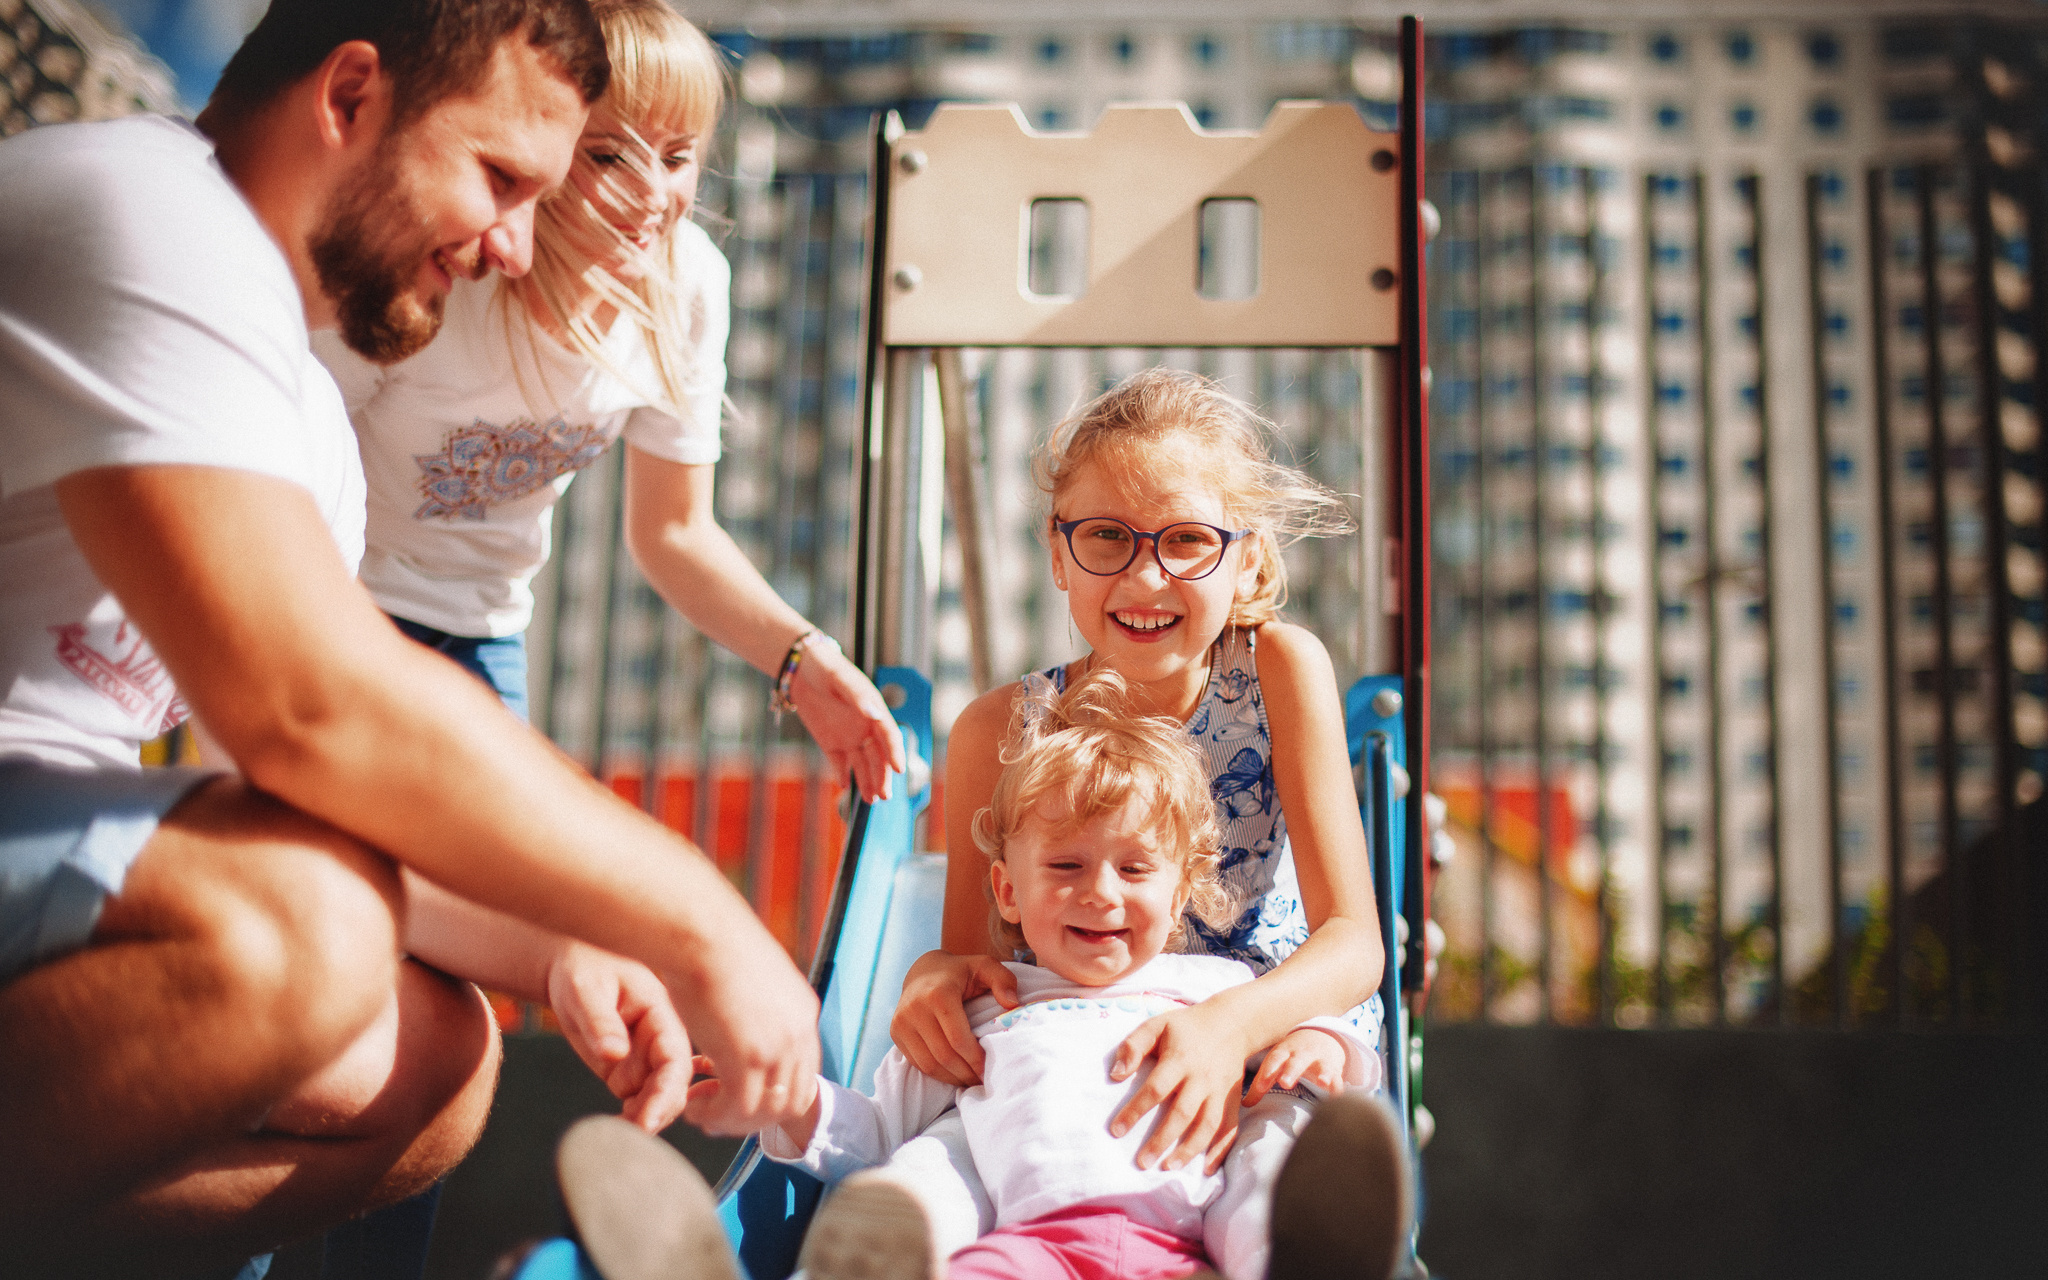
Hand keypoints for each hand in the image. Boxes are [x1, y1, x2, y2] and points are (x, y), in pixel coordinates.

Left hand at [546, 943, 694, 1131]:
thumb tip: (614, 1054)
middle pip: (674, 1087)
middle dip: (657, 1114)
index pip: (676, 1059)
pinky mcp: (629, 1071)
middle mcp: (661, 1040)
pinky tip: (612, 1128)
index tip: (649, 1120)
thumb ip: (600, 1021)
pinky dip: (630, 1120)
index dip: (668, 1092)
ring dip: (643, 1121)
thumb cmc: (583, 966)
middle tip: (627, 1136)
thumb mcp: (585, 989)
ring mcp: (646, 1058)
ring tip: (615, 1135)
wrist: (571, 964)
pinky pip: (638, 1103)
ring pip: (659, 1100)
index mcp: (661, 1015)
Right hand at [663, 938, 821, 1135]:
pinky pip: (737, 1108)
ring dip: (731, 1120)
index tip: (743, 1097)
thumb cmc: (712, 944)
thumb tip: (743, 1017)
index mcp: (802, 1011)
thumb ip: (759, 1005)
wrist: (699, 930)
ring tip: (700, 1110)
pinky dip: (715, 1116)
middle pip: (792, 1100)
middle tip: (721, 1114)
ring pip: (765, 1111)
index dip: (774, 1094)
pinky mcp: (746, 1057)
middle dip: (756, 1116)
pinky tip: (693, 1105)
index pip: (804, 1073)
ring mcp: (776, 1047)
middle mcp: (797, 1032)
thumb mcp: (752, 977)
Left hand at [791, 638, 908, 802]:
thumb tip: (875, 713)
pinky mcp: (830, 743)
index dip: (895, 753)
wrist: (799, 669)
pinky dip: (842, 775)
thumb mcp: (839, 678)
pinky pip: (839, 763)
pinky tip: (845, 786)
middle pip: (878, 756)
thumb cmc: (825, 667)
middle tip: (884, 796)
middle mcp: (865, 727)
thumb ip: (857, 696)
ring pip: (862, 764)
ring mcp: (848, 736)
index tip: (899, 770)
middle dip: (882, 776)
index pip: (889, 736)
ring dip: (867, 781)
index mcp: (873, 711)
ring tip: (872, 801)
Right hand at [888, 949, 1019, 1085]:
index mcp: (938, 993)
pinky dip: (937, 1073)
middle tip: (983, 1080)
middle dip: (966, 1073)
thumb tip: (1012, 1003)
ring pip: (929, 1064)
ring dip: (952, 1078)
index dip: (975, 1059)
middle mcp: (915, 1008)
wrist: (923, 970)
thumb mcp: (985, 966)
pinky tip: (954, 1074)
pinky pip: (917, 1062)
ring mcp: (901, 1021)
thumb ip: (1003, 980)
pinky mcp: (895, 1032)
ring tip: (971, 1080)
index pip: (958, 1038)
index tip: (990, 1069)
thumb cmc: (961, 972)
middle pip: (943, 1055)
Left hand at [1107, 1001, 1251, 1174]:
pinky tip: (1206, 1168)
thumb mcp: (1156, 1025)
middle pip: (1182, 1114)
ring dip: (1189, 1150)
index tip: (1116, 1130)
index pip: (1155, 1089)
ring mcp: (1220, 1091)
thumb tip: (1116, 1075)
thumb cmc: (1185, 1027)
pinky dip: (1220, 1150)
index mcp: (1180, 1059)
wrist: (1231, 1023)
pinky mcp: (1233, 1100)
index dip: (1135, 1111)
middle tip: (1141, 1162)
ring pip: (1207, 1125)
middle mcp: (1202, 1078)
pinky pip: (1229, 1128)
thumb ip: (1133, 1046)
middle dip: (1161, 1140)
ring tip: (1168, 1167)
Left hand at [1243, 1027, 1348, 1105]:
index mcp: (1284, 1051)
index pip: (1273, 1060)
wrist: (1320, 1036)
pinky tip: (1340, 1098)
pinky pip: (1339, 1080)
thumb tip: (1244, 1105)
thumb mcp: (1276, 1064)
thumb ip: (1262, 1083)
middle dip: (1291, 1071)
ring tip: (1322, 1083)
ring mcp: (1321, 1060)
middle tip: (1285, 1083)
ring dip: (1323, 1075)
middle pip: (1296, 1061)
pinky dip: (1340, 1089)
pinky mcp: (1336, 1070)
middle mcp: (1303, 1054)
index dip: (1266, 1073)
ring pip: (1323, 1067)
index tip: (1259, 1088)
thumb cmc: (1291, 1055)